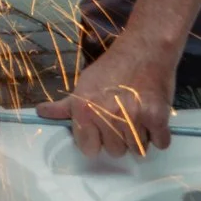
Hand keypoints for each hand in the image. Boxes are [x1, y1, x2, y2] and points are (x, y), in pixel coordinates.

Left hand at [38, 32, 180, 156]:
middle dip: (120, 138)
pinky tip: (154, 119)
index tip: (103, 128)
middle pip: (115, 152)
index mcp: (84, 110)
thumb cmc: (112, 67)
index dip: (97, 140)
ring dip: (140, 137)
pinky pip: (160, 143)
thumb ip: (65, 106)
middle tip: (124, 117)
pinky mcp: (156, 117)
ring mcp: (132, 118)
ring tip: (139, 115)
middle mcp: (106, 116)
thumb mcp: (84, 83)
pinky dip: (160, 135)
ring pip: (138, 150)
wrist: (144, 48)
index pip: (89, 149)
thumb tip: (40, 113)